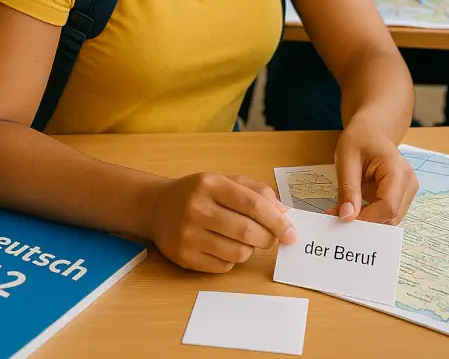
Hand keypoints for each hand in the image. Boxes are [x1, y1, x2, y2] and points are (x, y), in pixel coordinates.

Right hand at [149, 172, 296, 272]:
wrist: (156, 207)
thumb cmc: (197, 193)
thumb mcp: (224, 181)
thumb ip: (256, 192)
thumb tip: (283, 213)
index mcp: (210, 183)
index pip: (252, 204)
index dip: (277, 220)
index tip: (291, 232)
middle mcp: (196, 208)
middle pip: (247, 231)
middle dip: (268, 237)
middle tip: (272, 238)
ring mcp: (188, 234)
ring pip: (238, 252)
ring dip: (250, 249)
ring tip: (244, 239)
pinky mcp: (183, 257)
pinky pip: (223, 267)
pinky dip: (232, 259)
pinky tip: (225, 246)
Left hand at [331, 119, 418, 224]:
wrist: (373, 128)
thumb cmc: (360, 137)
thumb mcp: (346, 157)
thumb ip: (348, 188)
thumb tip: (347, 216)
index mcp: (398, 171)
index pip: (388, 207)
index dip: (367, 218)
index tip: (343, 219)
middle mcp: (408, 184)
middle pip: (390, 217)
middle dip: (365, 221)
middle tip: (338, 216)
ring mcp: (407, 191)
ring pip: (388, 219)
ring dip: (366, 219)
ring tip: (344, 209)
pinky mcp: (401, 196)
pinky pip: (386, 213)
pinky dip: (369, 214)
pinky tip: (353, 206)